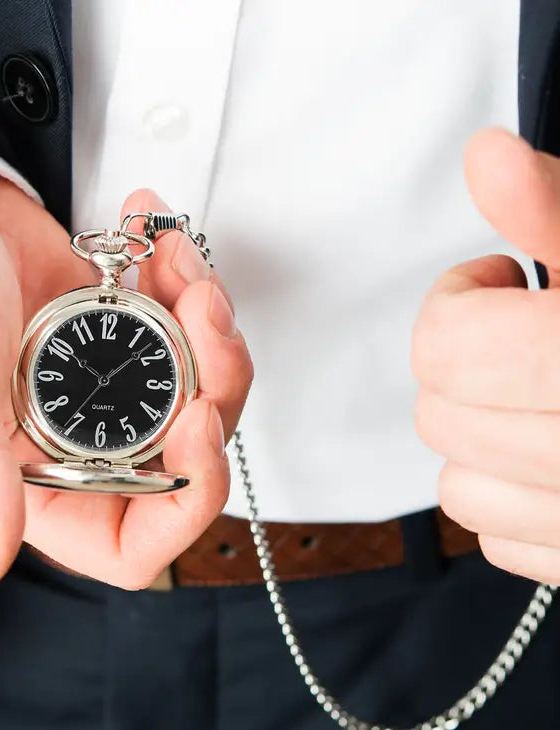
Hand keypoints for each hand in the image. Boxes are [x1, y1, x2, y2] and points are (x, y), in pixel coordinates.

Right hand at [0, 177, 251, 590]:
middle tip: (200, 315)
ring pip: (199, 381)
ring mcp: (105, 380)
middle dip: (215, 380)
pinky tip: (156, 238)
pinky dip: (181, 276)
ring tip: (175, 263)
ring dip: (206, 321)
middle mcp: (77, 438)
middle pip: (190, 450)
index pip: (133, 541)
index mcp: (34, 478)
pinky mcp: (118, 324)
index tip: (197, 420)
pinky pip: (180, 318)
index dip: (187, 501)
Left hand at [412, 127, 559, 584]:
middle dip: (465, 368)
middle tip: (522, 335)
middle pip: (441, 415)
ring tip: (540, 398)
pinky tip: (559, 460)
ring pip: (458, 488)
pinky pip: (500, 541)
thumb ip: (559, 210)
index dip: (457, 300)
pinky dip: (514, 500)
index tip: (503, 280)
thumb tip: (487, 158)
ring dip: (482, 437)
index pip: (448, 347)